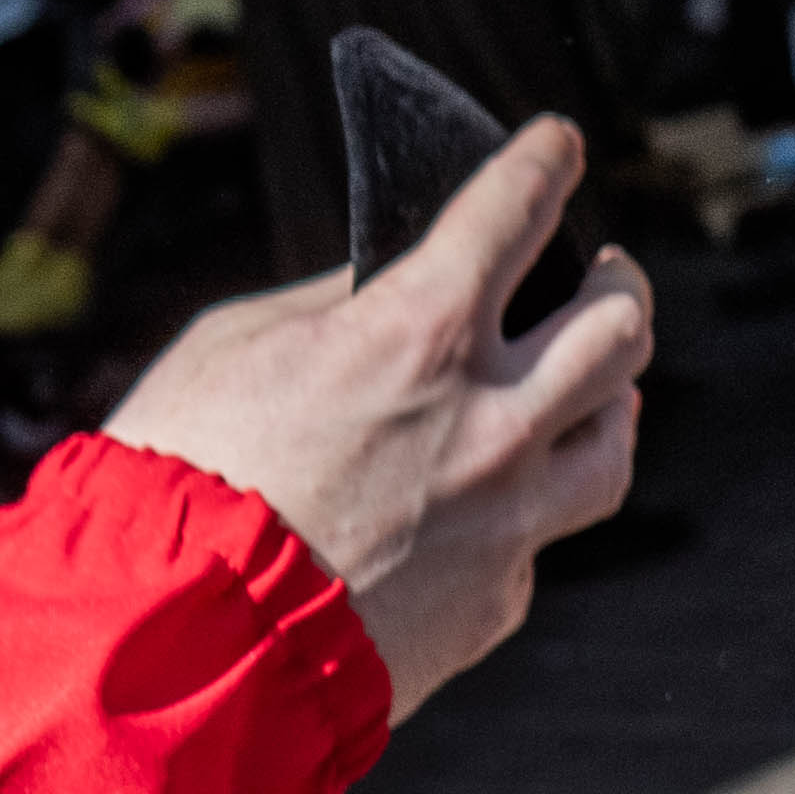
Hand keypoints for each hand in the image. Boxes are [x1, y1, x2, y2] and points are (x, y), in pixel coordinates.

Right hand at [102, 124, 654, 715]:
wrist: (175, 649)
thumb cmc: (175, 481)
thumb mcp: (231, 348)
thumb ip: (331, 305)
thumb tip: (388, 287)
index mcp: (418, 333)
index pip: (515, 209)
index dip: (544, 161)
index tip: (558, 144)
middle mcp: (491, 421)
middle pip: (619, 325)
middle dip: (619, 282)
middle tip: (605, 271)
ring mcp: (509, 520)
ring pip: (613, 439)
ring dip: (609, 396)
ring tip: (598, 383)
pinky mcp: (497, 603)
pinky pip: (536, 539)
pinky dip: (517, 510)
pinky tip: (486, 506)